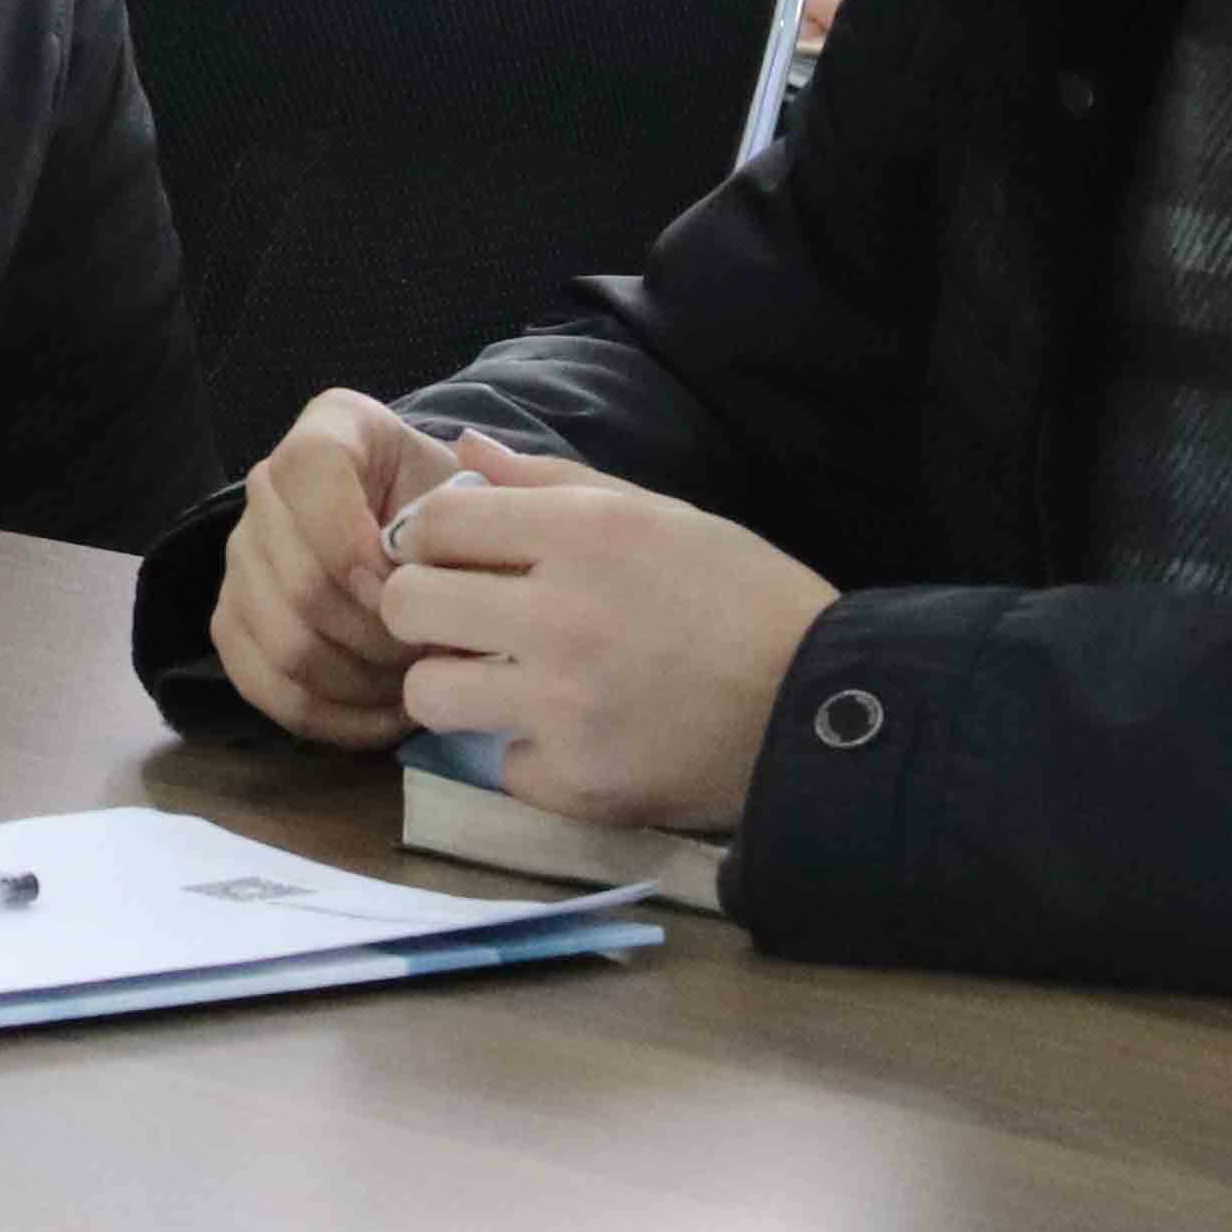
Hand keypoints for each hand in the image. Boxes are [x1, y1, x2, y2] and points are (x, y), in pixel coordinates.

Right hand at [209, 388, 460, 746]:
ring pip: (284, 646)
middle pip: (302, 586)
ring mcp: (240, 556)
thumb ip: (476, 513)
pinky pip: (265, 688)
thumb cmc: (459, 504)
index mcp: (326, 431)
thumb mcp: (478, 487)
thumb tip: (442, 574)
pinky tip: (387, 717)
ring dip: (361, 682)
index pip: (310, 478)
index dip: (363, 548)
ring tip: (417, 686)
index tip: (421, 590)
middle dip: (379, 636)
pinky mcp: (231, 621)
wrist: (427, 527)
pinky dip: (333, 718)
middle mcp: (265, 485)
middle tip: (433, 653)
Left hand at [379, 448, 840, 831]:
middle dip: (425, 612)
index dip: (429, 539)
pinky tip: (581, 738)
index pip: (435, 521)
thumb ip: (552, 481)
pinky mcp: (579, 782)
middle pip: (408, 606)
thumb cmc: (743, 596)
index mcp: (586, 534)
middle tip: (465, 625)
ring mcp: (566, 706)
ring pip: (429, 695)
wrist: (823, 708)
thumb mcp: (660, 515)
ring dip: (459, 691)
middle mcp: (564, 615)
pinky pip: (502, 765)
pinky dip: (534, 756)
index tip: (451, 559)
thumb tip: (463, 449)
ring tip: (511, 686)